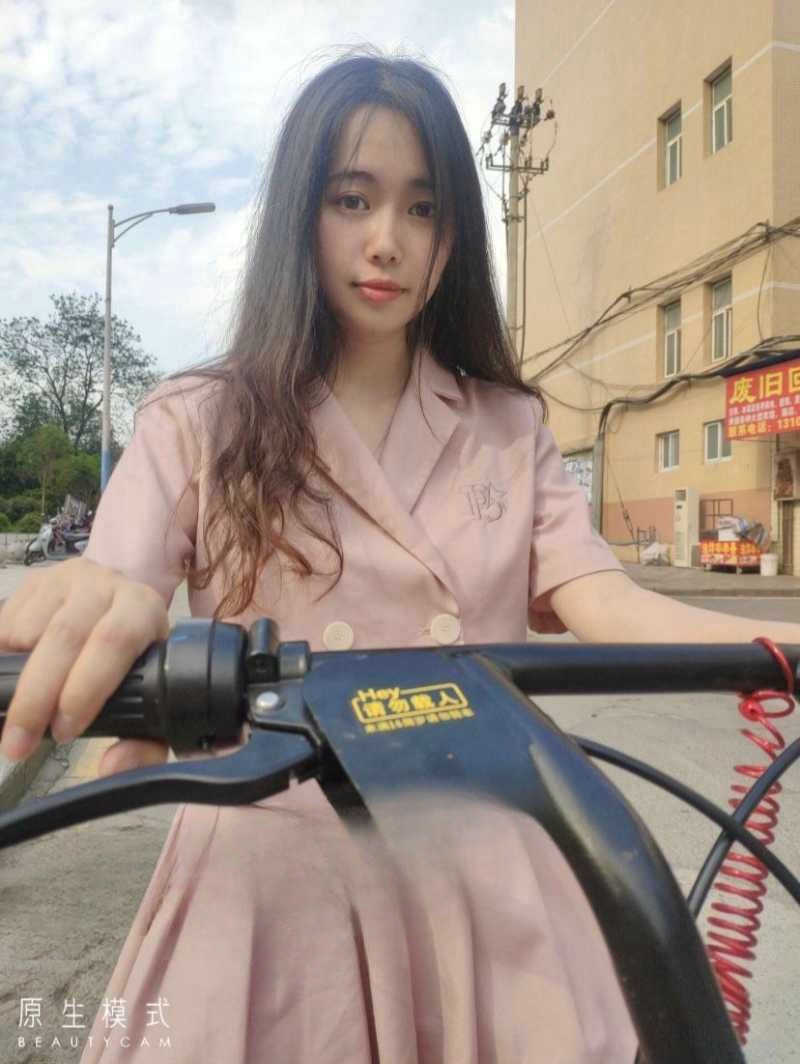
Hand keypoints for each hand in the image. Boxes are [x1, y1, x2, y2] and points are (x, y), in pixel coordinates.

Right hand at [0, 557, 170, 776]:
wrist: (118, 606)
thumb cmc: (135, 659)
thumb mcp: (152, 696)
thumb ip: (144, 742)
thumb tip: (114, 766)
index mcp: (142, 609)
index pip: (114, 641)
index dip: (86, 687)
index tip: (65, 731)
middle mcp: (104, 586)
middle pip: (64, 636)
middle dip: (36, 698)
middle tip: (18, 744)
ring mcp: (64, 580)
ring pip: (26, 631)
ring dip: (18, 679)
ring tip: (20, 713)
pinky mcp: (33, 585)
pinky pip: (5, 625)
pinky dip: (3, 659)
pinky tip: (13, 679)